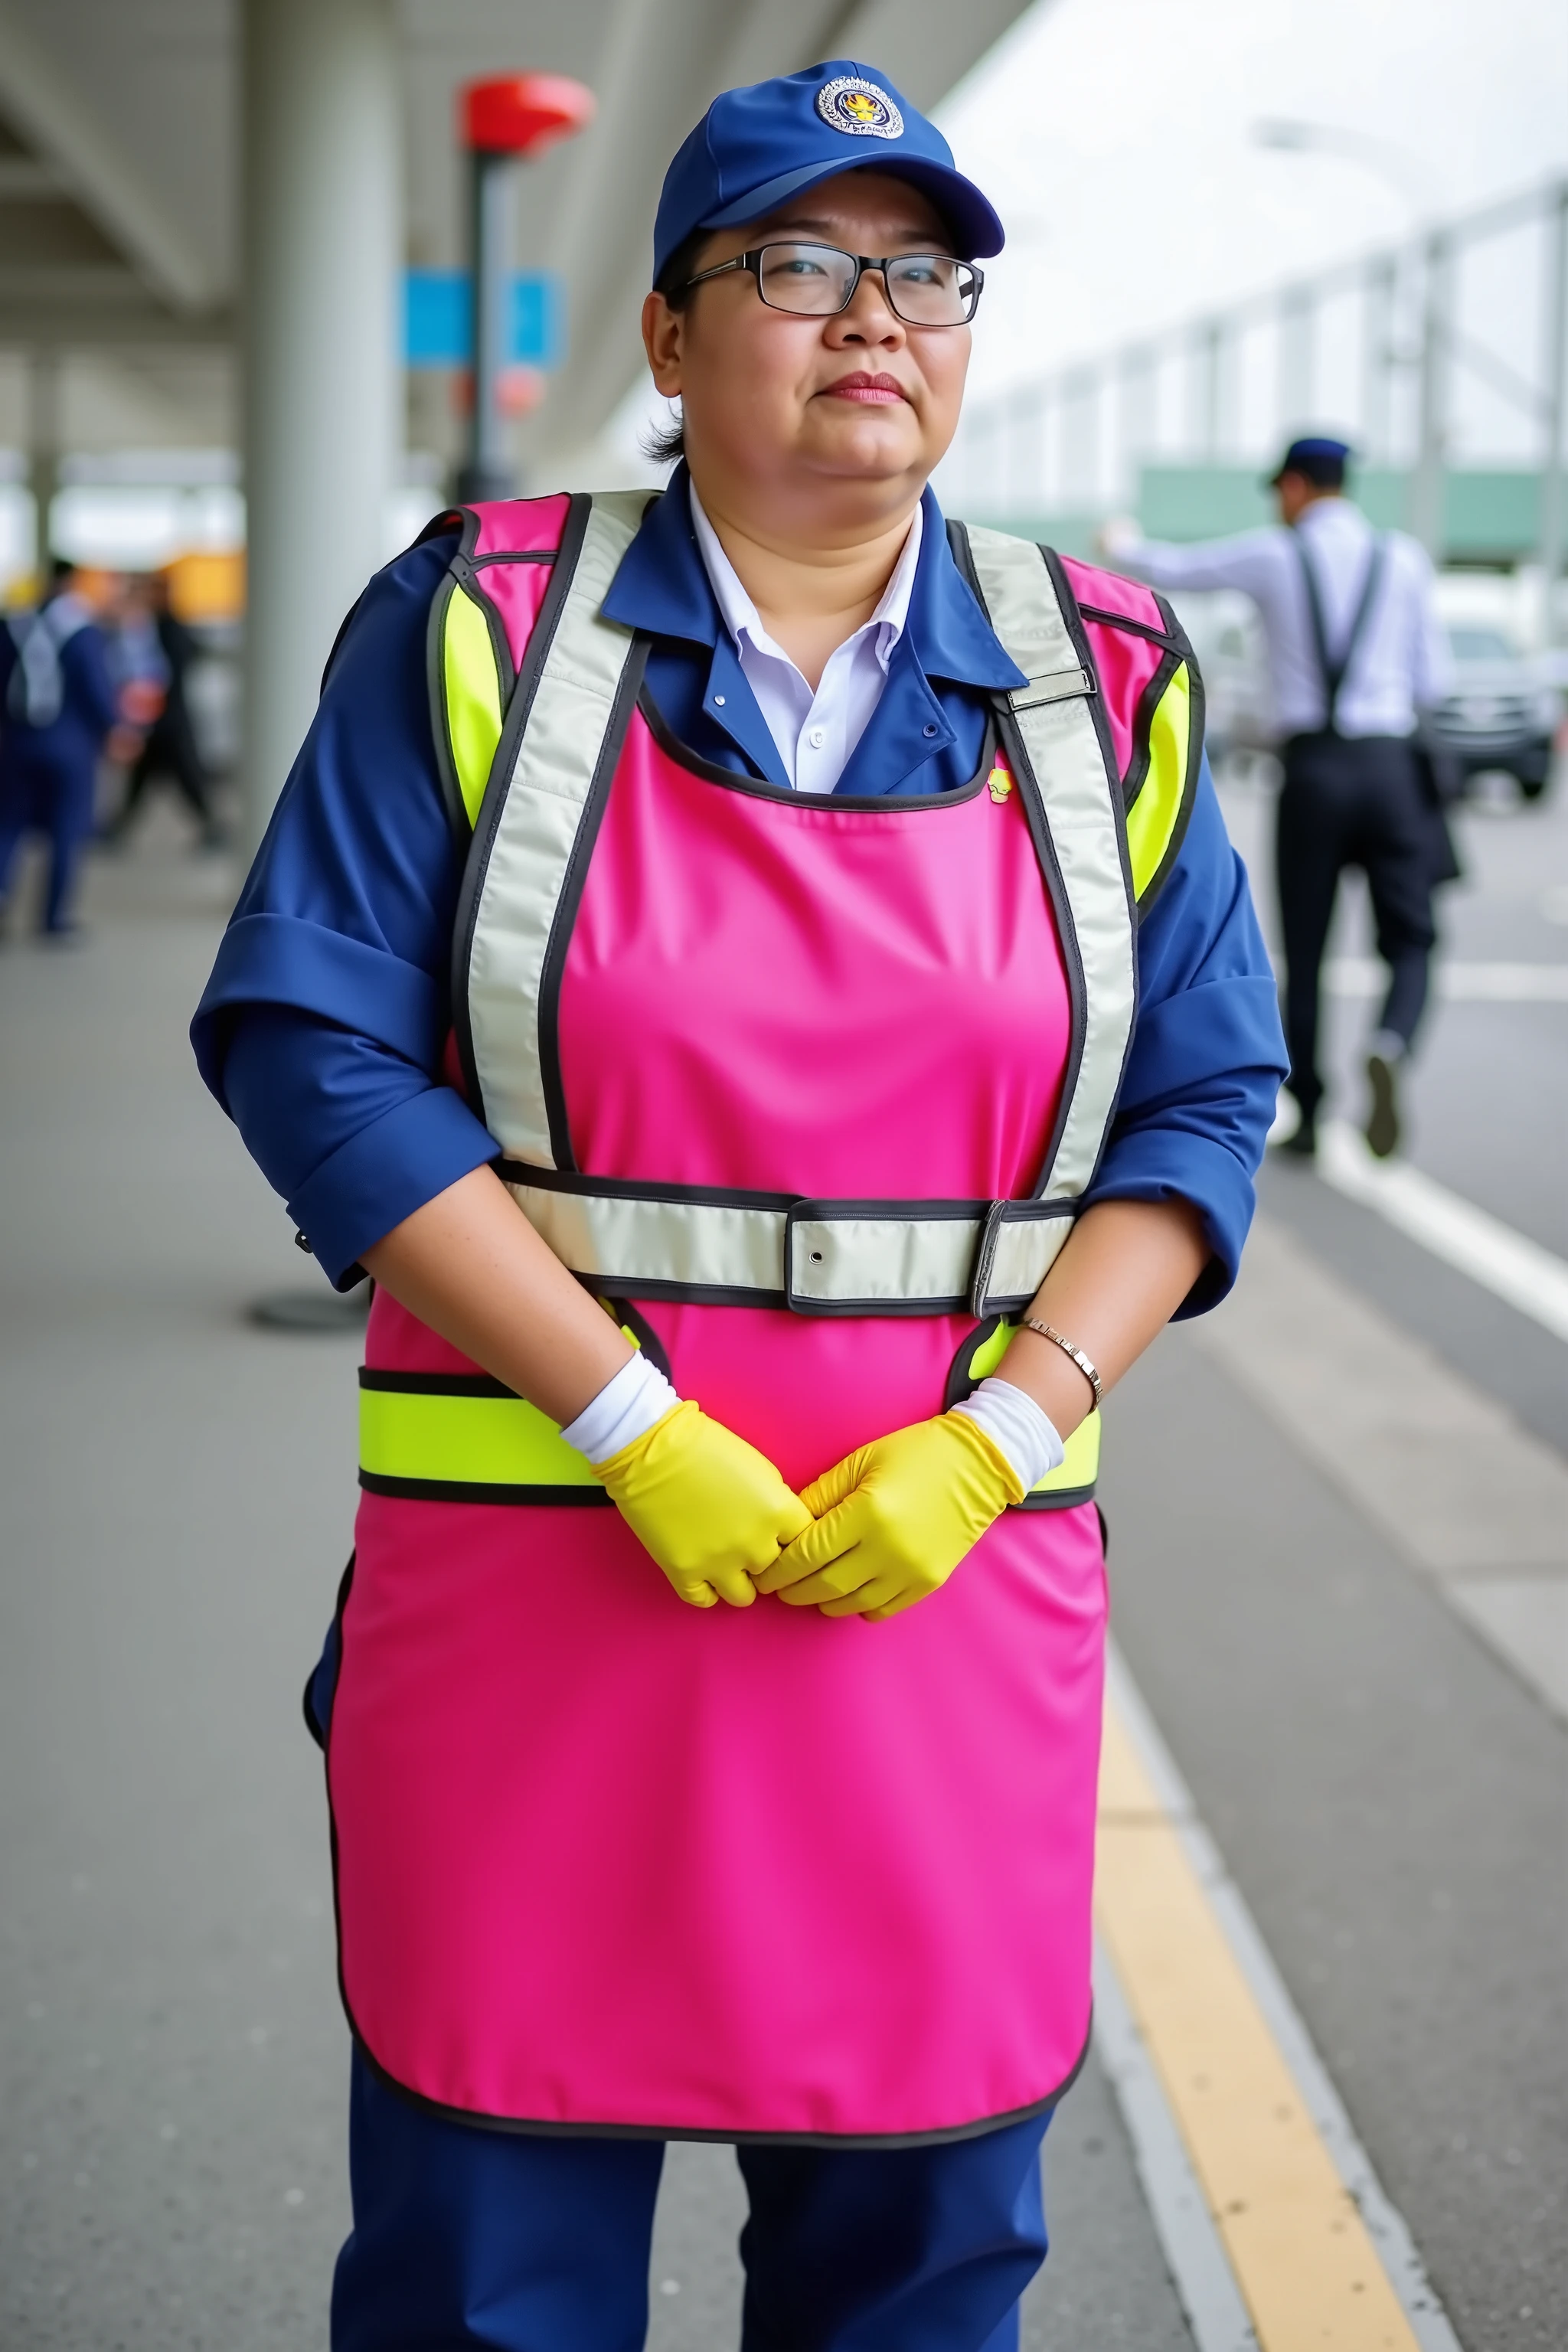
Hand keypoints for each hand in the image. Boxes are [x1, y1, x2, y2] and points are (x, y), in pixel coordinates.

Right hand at [594, 1400, 811, 1609]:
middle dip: (763, 1558)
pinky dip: (706, 1590)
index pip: (805, 1544)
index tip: (779, 1537)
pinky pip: (705, 1601)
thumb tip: (777, 1528)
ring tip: (725, 1562)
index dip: (790, 1540)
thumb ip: (775, 1502)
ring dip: (739, 1580)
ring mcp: (719, 1563)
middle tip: (747, 1543)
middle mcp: (755, 1545)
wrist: (651, 1448)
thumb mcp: (760, 1467)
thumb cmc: (705, 1446)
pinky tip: (701, 1572)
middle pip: (775, 1571)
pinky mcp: (684, 1573)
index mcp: (779, 1513)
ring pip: (744, 1596)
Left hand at [755, 1413, 1022, 1621]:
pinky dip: (858, 1606)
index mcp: (867, 1512)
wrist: (978, 1464)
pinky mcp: (929, 1582)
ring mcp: (911, 1569)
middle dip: (793, 1590)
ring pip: (850, 1603)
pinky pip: (881, 1610)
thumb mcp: (861, 1461)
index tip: (763, 1574)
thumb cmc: (915, 1453)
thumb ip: (821, 1495)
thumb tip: (787, 1525)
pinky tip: (848, 1592)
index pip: (807, 1555)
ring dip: (822, 1601)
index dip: (778, 1570)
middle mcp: (888, 1548)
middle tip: (777, 1587)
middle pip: (824, 1585)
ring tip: (809, 1590)